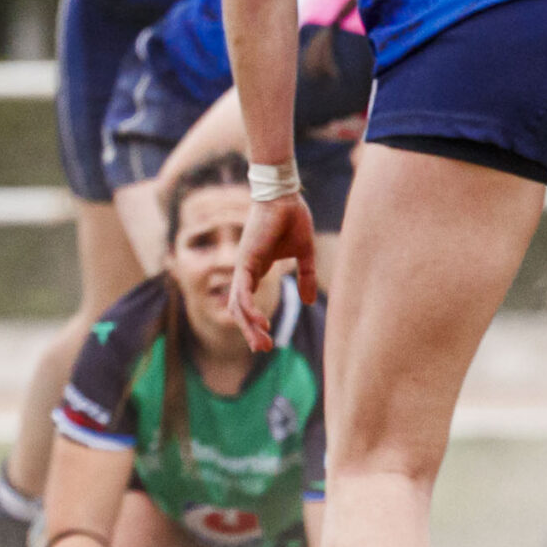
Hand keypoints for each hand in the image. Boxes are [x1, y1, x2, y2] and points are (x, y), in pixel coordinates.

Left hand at [226, 193, 316, 351]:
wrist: (285, 197)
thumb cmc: (292, 219)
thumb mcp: (304, 254)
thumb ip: (306, 277)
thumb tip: (309, 302)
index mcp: (257, 269)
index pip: (249, 302)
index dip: (254, 322)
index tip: (266, 339)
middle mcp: (247, 271)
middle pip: (240, 309)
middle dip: (250, 331)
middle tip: (263, 349)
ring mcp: (244, 267)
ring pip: (238, 305)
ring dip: (248, 326)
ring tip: (262, 344)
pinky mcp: (246, 261)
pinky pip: (242, 291)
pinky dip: (248, 309)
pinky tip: (258, 322)